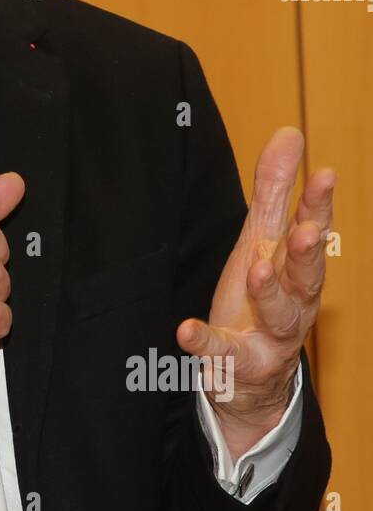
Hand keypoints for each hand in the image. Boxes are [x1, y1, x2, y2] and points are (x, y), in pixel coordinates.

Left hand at [177, 126, 334, 459]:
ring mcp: (269, 335)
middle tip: (306, 232)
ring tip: (257, 271)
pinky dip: (205, 342)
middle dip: (307, 254)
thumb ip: (275, 190)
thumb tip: (291, 132)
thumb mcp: (262, 240)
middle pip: (306, 277)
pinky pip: (223, 353)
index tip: (324, 174)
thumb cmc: (260, 296)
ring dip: (269, 293)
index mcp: (295, 266)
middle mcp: (292, 301)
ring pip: (278, 315)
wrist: (252, 377)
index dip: (319, 205)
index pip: (312, 231)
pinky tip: (185, 330)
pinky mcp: (238, 363)